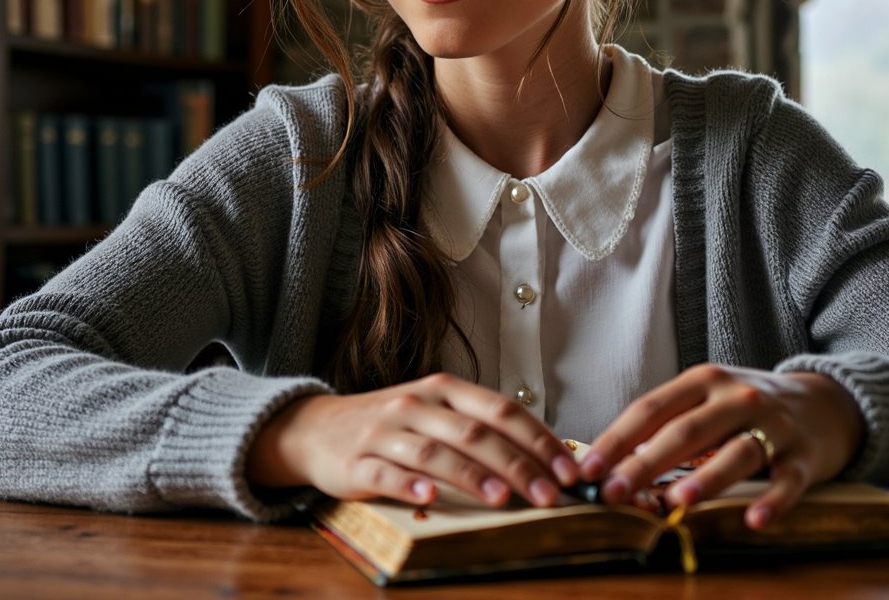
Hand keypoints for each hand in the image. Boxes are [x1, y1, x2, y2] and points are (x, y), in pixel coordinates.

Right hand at [245, 372, 578, 507]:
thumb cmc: (393, 425)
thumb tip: (542, 457)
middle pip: (475, 432)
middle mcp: (418, 404)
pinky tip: (430, 498)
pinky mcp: (358, 461)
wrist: (319, 428)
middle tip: (550, 495)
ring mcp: (387, 431)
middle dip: (518, 464)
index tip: (568, 470)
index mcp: (444, 390)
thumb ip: (479, 428)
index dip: (538, 439)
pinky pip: (387, 472)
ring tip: (504, 498)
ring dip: (473, 475)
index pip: (501, 409)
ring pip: (436, 451)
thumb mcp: (435, 414)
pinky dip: (410, 484)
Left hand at [579, 364, 864, 528]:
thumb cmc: (747, 407)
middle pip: (685, 431)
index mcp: (703, 381)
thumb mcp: (708, 400)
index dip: (617, 439)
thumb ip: (668, 423)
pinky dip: (771, 502)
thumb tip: (616, 461)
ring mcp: (772, 426)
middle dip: (645, 463)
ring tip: (677, 502)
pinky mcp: (805, 457)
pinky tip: (754, 520)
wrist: (824, 402)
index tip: (588, 469)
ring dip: (705, 479)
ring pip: (735, 453)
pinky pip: (787, 482)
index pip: (650, 408)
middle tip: (615, 492)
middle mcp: (736, 397)